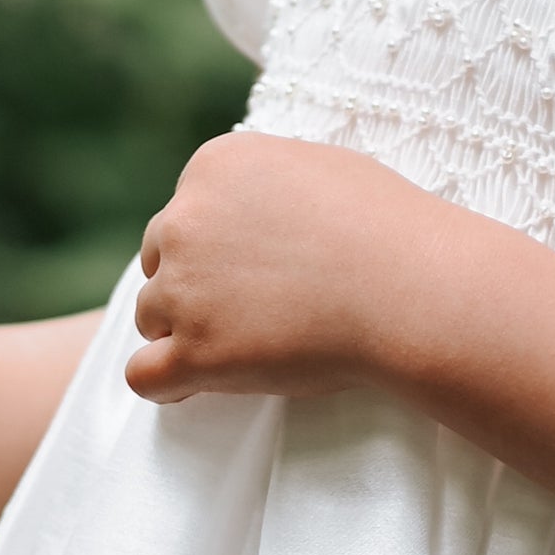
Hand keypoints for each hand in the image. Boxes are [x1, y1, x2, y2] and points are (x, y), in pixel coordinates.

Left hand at [126, 134, 452, 403]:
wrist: (411, 289)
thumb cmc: (387, 227)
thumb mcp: (318, 167)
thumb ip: (265, 184)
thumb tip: (251, 207)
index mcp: (212, 169)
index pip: (181, 215)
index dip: (214, 250)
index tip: (253, 273)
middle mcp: (184, 221)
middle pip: (158, 263)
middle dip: (192, 287)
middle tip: (250, 311)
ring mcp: (184, 289)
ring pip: (150, 317)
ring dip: (185, 334)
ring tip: (246, 347)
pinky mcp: (195, 351)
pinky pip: (143, 376)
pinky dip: (165, 384)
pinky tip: (195, 387)